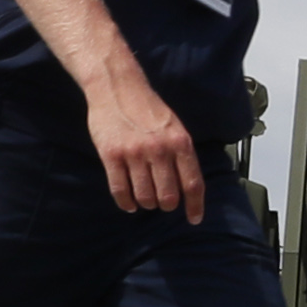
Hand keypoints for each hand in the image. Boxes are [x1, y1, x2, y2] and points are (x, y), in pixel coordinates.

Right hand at [88, 77, 208, 223]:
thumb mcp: (174, 127)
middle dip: (167, 205)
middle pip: (168, 196)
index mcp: (180, 143)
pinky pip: (120, 191)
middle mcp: (160, 150)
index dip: (195, 206)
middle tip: (163, 202)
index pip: (193, 183)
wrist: (117, 86)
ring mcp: (134, 153)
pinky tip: (129, 204)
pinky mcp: (111, 155)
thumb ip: (181, 154)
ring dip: (146, 204)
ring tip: (145, 199)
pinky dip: (126, 203)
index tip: (194, 220)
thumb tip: (188, 186)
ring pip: (145, 197)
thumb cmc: (148, 108)